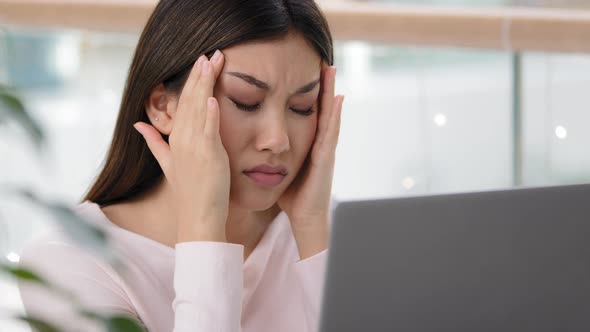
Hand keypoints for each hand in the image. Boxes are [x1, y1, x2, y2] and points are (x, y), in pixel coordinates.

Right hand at [133, 50, 229, 242]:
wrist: (197, 216)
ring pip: (199, 110)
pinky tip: (213, 97)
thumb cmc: (189, 191)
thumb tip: (137, 125)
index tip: (199, 63)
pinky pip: (208, 130)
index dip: (190, 82)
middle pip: (189, 101)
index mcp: (175, 139)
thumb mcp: (168, 163)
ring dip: (205, 85)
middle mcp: (182, 139)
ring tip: (211, 63)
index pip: (181, 103)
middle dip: (199, 76)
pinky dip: (209, 114)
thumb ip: (154, 142)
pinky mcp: (208, 156)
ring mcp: (194, 147)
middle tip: (208, 54)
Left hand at [277, 63, 343, 229]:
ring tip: (330, 69)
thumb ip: (274, 152)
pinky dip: (334, 115)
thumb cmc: (292, 195)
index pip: (305, 111)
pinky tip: (337, 98)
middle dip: (321, 85)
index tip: (304, 69)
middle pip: (319, 108)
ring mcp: (324, 150)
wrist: (305, 217)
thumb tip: (255, 142)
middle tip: (322, 59)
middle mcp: (317, 143)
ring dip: (330, 92)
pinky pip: (329, 132)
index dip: (306, 91)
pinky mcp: (325, 158)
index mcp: (306, 143)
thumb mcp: (281, 167)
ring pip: (327, 115)